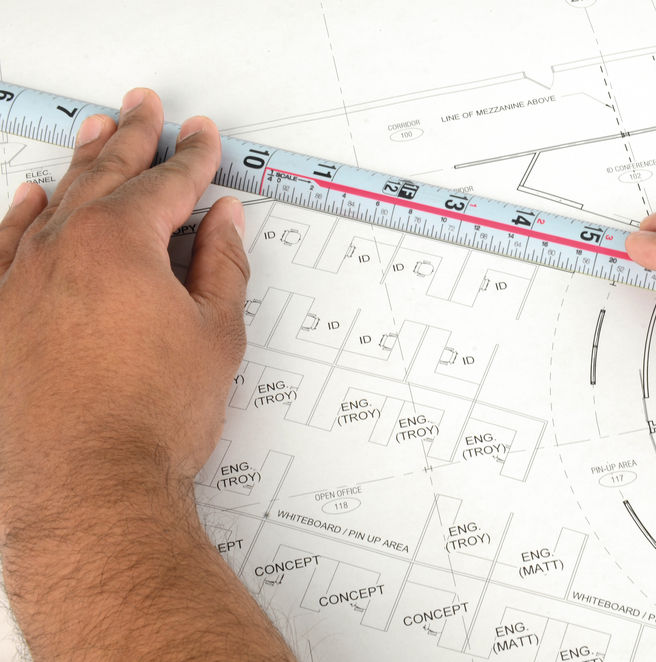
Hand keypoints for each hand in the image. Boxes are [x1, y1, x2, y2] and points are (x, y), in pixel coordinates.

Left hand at [0, 89, 293, 659]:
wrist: (90, 486)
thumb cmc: (153, 418)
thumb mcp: (217, 336)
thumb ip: (221, 267)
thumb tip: (223, 222)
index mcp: (120, 245)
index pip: (166, 184)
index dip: (192, 158)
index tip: (203, 138)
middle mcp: (61, 250)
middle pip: (104, 176)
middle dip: (133, 138)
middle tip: (144, 109)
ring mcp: (19, 281)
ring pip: (52, 203)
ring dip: (80, 164)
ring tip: (97, 131)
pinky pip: (2, 247)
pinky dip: (18, 217)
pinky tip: (29, 199)